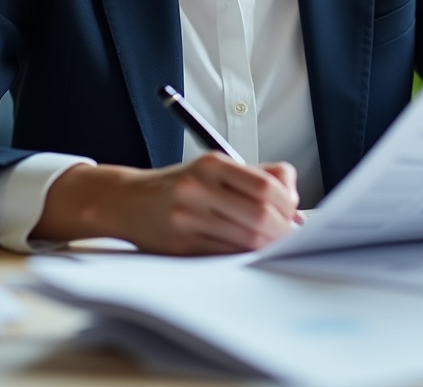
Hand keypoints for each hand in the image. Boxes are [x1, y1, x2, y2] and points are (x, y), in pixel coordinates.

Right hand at [34, 153, 299, 253]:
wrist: (128, 200)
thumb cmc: (181, 184)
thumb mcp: (215, 167)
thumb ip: (257, 176)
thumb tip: (294, 201)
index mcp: (211, 165)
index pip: (264, 186)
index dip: (287, 203)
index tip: (294, 212)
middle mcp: (198, 189)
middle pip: (258, 216)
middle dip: (282, 230)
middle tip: (291, 235)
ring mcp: (187, 219)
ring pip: (244, 241)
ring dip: (267, 247)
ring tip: (274, 244)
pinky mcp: (180, 247)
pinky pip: (224, 256)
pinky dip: (244, 256)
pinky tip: (250, 253)